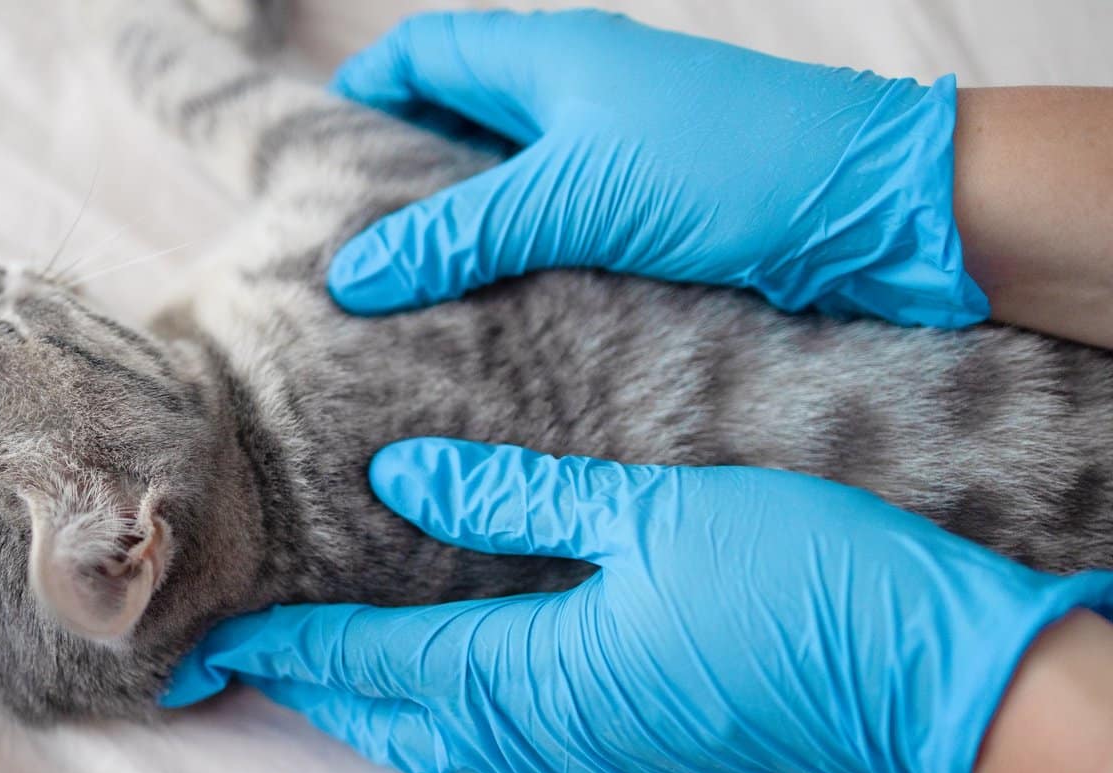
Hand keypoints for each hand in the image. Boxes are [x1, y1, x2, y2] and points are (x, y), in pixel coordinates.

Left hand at [164, 439, 1112, 772]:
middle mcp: (538, 740)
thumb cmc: (788, 577)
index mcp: (527, 674)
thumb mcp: (646, 512)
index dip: (277, 643)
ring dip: (364, 717)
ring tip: (318, 669)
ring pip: (431, 758)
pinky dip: (432, 738)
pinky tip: (431, 701)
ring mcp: (581, 769)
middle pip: (383, 721)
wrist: (912, 668)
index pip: (363, 662)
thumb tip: (402, 476)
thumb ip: (514, 497)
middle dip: (303, 688)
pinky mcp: (620, 771)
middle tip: (236, 650)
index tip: (202, 630)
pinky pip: (491, 771)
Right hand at [326, 9, 988, 328]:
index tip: (313, 162)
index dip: (360, 96)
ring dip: (454, 225)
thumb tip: (351, 273)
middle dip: (395, 171)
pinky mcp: (641, 204)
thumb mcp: (575, 198)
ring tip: (399, 291)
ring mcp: (609, 147)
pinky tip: (486, 310)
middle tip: (343, 243)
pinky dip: (510, 256)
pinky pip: (550, 222)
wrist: (868, 209)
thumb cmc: (730, 168)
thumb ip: (460, 234)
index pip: (421, 52)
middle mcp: (572, 89)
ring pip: (500, 177)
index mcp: (547, 53)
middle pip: (452, 114)